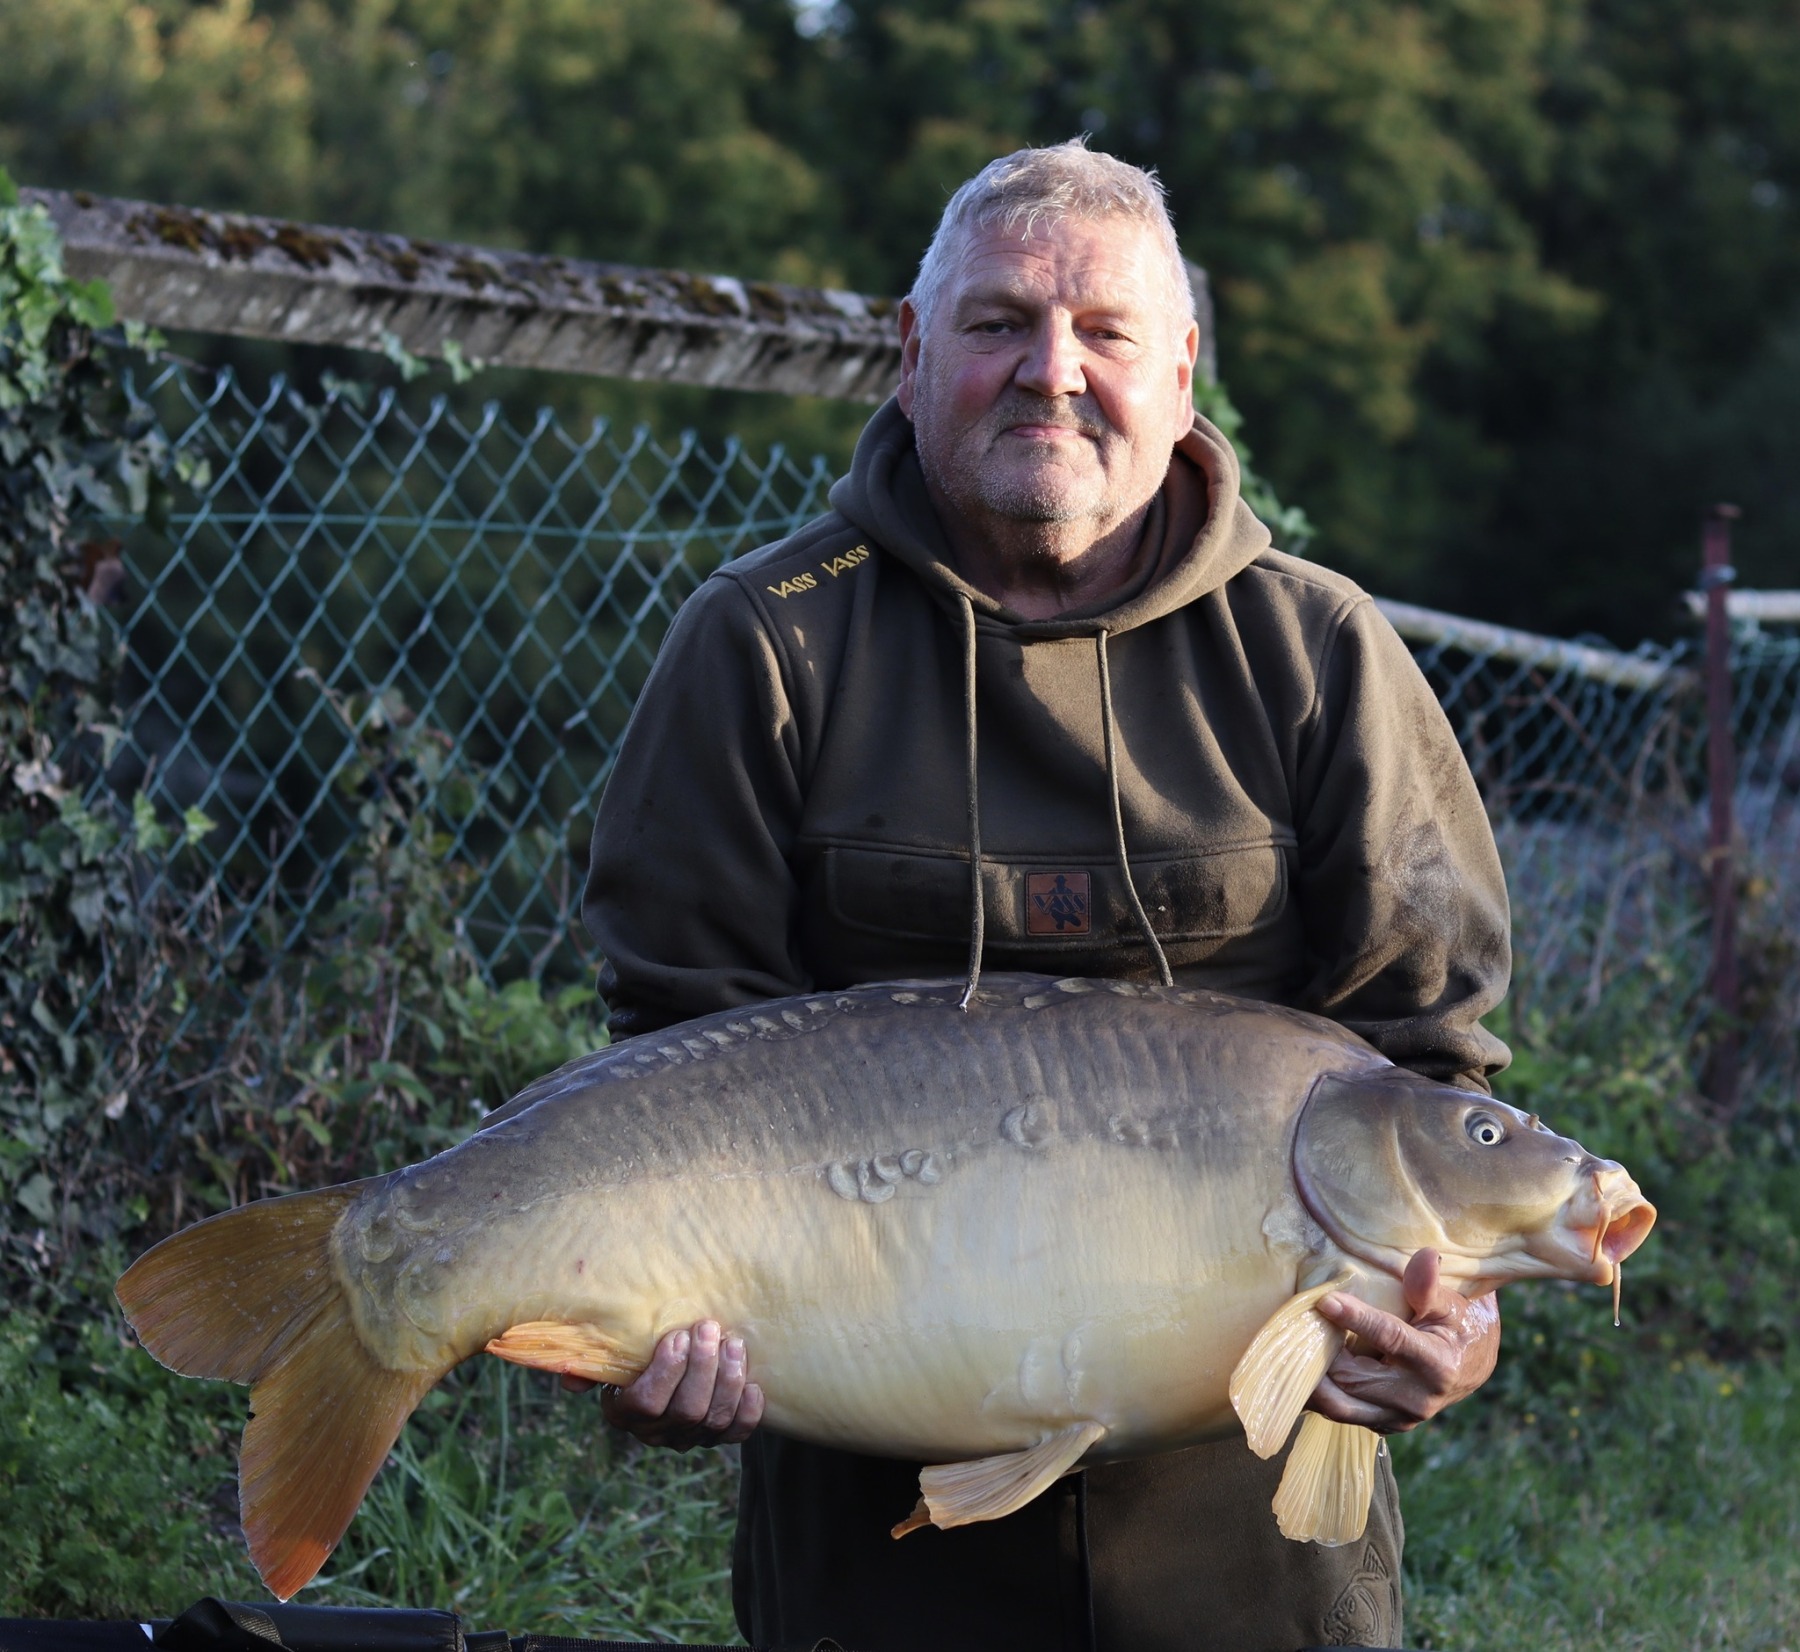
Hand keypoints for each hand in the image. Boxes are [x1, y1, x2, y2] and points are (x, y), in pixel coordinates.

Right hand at [562, 1319, 764, 1449]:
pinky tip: (754, 1385)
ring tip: (733, 1344)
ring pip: (713, 1419)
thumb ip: (592, 1360)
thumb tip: (570, 1378)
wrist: (674, 1361)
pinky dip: (748, 1412)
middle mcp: (657, 1431)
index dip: (665, 1373)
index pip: (646, 1403)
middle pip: (686, 1410)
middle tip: (709, 1329)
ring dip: (728, 1380)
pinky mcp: (719, 1436)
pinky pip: (737, 1434)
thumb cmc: (637, 1350)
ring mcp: (691, 1436)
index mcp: (625, 1412)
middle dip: (702, 1367)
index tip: (677, 1337)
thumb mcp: (611, 1353)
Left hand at [1308, 1249, 1499, 1433]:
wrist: (1473, 1365)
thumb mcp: (1450, 1302)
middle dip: (1321, 1352)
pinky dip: (1322, 1394)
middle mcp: (1418, 1399)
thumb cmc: (1458, 1324)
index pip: (1390, 1339)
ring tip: (1292, 1350)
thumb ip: (1429, 1285)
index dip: (1356, 1319)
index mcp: (1438, 1365)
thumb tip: (1423, 1256)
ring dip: (1313, 1380)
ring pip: (1342, 1405)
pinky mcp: (1386, 1424)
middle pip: (1354, 1377)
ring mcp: (1401, 1418)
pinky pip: (1345, 1413)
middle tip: (1295, 1324)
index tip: (1324, 1301)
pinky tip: (1306, 1370)